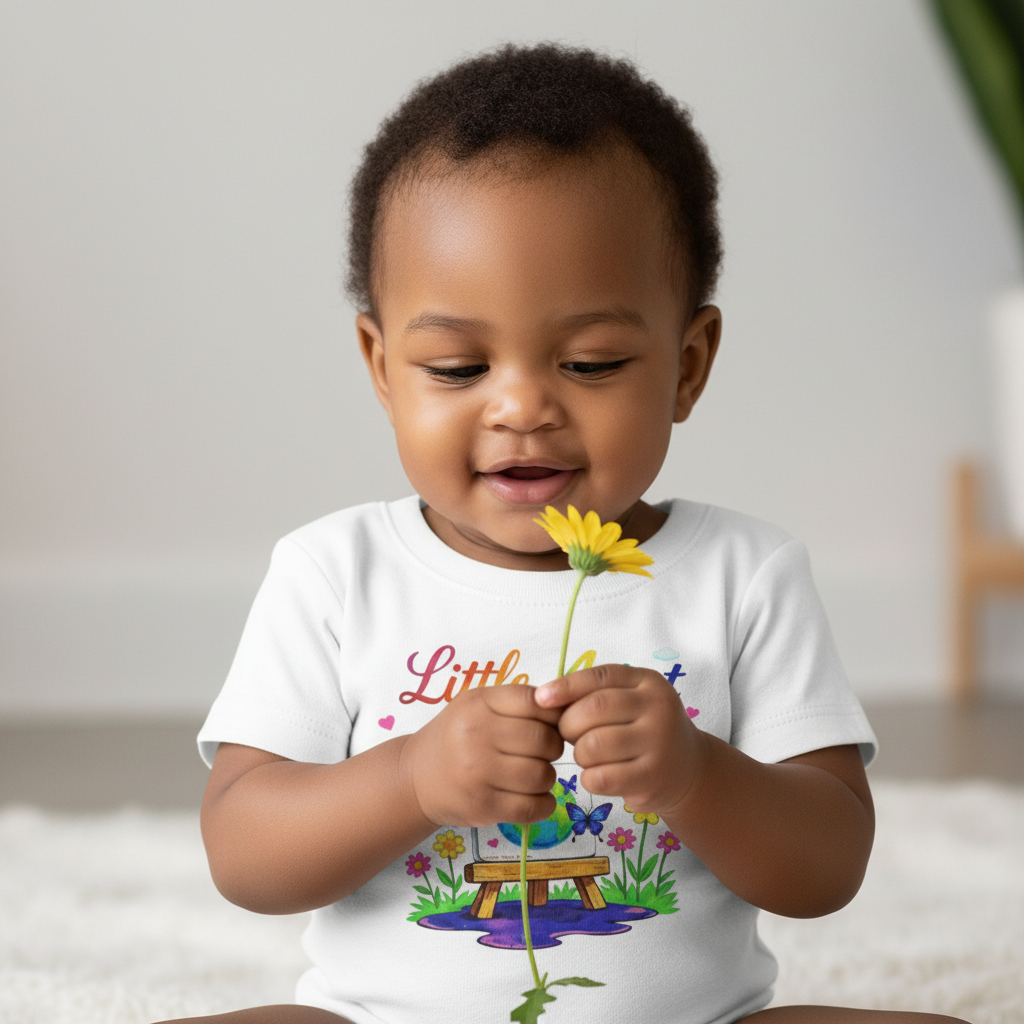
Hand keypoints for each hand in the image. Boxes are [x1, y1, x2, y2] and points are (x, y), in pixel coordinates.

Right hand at [401, 685, 563, 827]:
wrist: (415, 778)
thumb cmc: (455, 736)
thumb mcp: (477, 704)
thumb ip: (517, 701)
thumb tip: (566, 708)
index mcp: (478, 704)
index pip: (535, 702)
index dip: (553, 714)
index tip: (550, 723)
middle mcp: (476, 736)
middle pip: (545, 741)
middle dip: (553, 748)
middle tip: (543, 752)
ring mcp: (478, 774)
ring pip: (542, 776)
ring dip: (547, 777)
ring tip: (534, 774)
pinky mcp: (482, 807)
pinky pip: (533, 808)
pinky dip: (544, 804)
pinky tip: (536, 798)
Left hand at [535, 664, 707, 818]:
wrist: (689, 770)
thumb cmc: (644, 730)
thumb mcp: (630, 701)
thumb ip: (594, 694)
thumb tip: (542, 698)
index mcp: (649, 682)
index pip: (599, 678)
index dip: (565, 687)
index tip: (540, 699)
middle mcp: (659, 708)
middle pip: (592, 711)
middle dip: (568, 725)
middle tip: (570, 735)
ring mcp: (659, 744)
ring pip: (592, 746)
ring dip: (579, 754)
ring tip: (588, 755)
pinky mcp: (652, 778)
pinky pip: (600, 777)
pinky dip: (589, 778)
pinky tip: (598, 775)